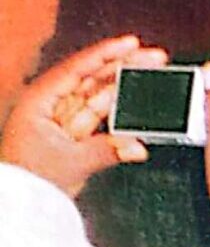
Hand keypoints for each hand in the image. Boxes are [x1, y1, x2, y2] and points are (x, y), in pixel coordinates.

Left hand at [0, 35, 167, 195]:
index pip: (77, 68)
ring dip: (126, 87)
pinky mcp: (74, 136)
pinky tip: (138, 106)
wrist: (20, 204)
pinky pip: (102, 119)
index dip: (106, 53)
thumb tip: (137, 147)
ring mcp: (64, 120)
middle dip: (123, 66)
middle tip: (152, 57)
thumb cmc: (28, 180)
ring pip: (100, 97)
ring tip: (151, 76)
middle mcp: (51, 105)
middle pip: (92, 78)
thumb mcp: (70, 162)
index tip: (131, 43)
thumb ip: (108, 152)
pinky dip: (120, 114)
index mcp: (40, 100)